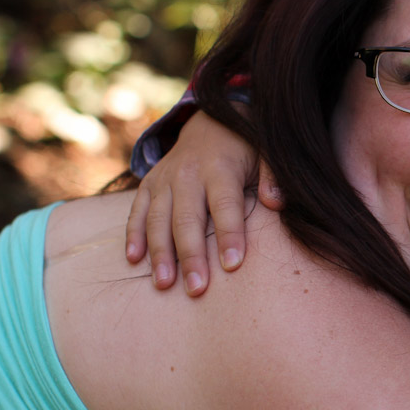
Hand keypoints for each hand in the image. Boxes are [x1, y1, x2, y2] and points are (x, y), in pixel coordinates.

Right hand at [125, 111, 279, 294]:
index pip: (225, 206)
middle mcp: (188, 174)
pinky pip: (137, 211)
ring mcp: (165, 179)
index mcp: (221, 168)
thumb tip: (276, 203)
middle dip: (191, 256)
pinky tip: (134, 260)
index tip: (233, 265)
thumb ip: (273, 177)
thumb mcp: (268, 153)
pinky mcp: (149, 184)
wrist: (212, 120)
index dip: (229, 235)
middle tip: (196, 289)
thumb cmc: (246, 146)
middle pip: (187, 220)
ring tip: (164, 284)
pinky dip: (133, 235)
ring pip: (158, 219)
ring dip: (160, 254)